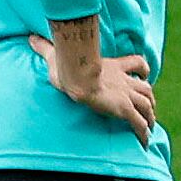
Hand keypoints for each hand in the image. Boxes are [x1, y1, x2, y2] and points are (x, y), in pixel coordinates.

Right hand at [32, 26, 154, 136]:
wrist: (78, 76)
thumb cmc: (68, 65)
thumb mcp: (57, 54)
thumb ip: (46, 47)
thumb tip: (30, 39)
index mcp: (113, 66)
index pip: (137, 63)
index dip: (143, 69)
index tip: (144, 75)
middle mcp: (124, 81)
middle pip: (146, 88)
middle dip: (149, 97)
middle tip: (149, 107)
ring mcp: (125, 95)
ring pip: (147, 105)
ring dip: (150, 116)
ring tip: (150, 126)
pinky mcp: (124, 109)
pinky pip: (139, 123)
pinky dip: (144, 133)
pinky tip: (144, 142)